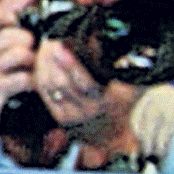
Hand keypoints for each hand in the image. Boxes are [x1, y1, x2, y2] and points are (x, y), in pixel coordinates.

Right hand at [0, 0, 34, 143]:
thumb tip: (10, 23)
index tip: (11, 19)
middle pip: (9, 35)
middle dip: (26, 41)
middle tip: (28, 51)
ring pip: (20, 54)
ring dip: (33, 62)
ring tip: (29, 70)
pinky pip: (25, 77)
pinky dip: (34, 81)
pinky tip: (29, 87)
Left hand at [34, 38, 138, 159]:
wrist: (112, 133)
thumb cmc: (123, 105)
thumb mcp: (133, 87)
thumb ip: (130, 68)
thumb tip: (115, 44)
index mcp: (104, 103)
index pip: (85, 84)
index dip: (72, 64)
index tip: (62, 46)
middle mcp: (85, 111)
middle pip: (61, 83)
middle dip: (52, 59)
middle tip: (51, 40)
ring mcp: (69, 114)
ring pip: (49, 86)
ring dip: (44, 64)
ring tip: (45, 46)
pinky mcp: (57, 114)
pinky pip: (44, 91)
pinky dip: (40, 73)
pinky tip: (42, 60)